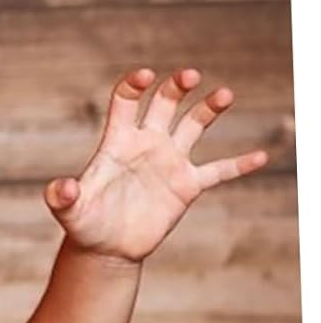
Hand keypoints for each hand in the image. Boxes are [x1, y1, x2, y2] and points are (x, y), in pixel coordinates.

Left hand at [47, 68, 267, 262]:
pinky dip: (239, 165)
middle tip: (190, 74)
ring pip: (193, 127)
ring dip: (209, 109)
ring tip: (224, 94)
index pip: (126, 102)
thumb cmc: (84, 223)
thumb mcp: (68, 210)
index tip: (145, 75)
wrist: (106, 247)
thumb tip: (62, 188)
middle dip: (176, 88)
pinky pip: (218, 171)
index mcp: (117, 141)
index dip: (134, 85)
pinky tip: (260, 156)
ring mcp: (169, 162)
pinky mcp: (187, 186)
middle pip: (164, 104)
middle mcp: (146, 144)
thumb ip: (62, 196)